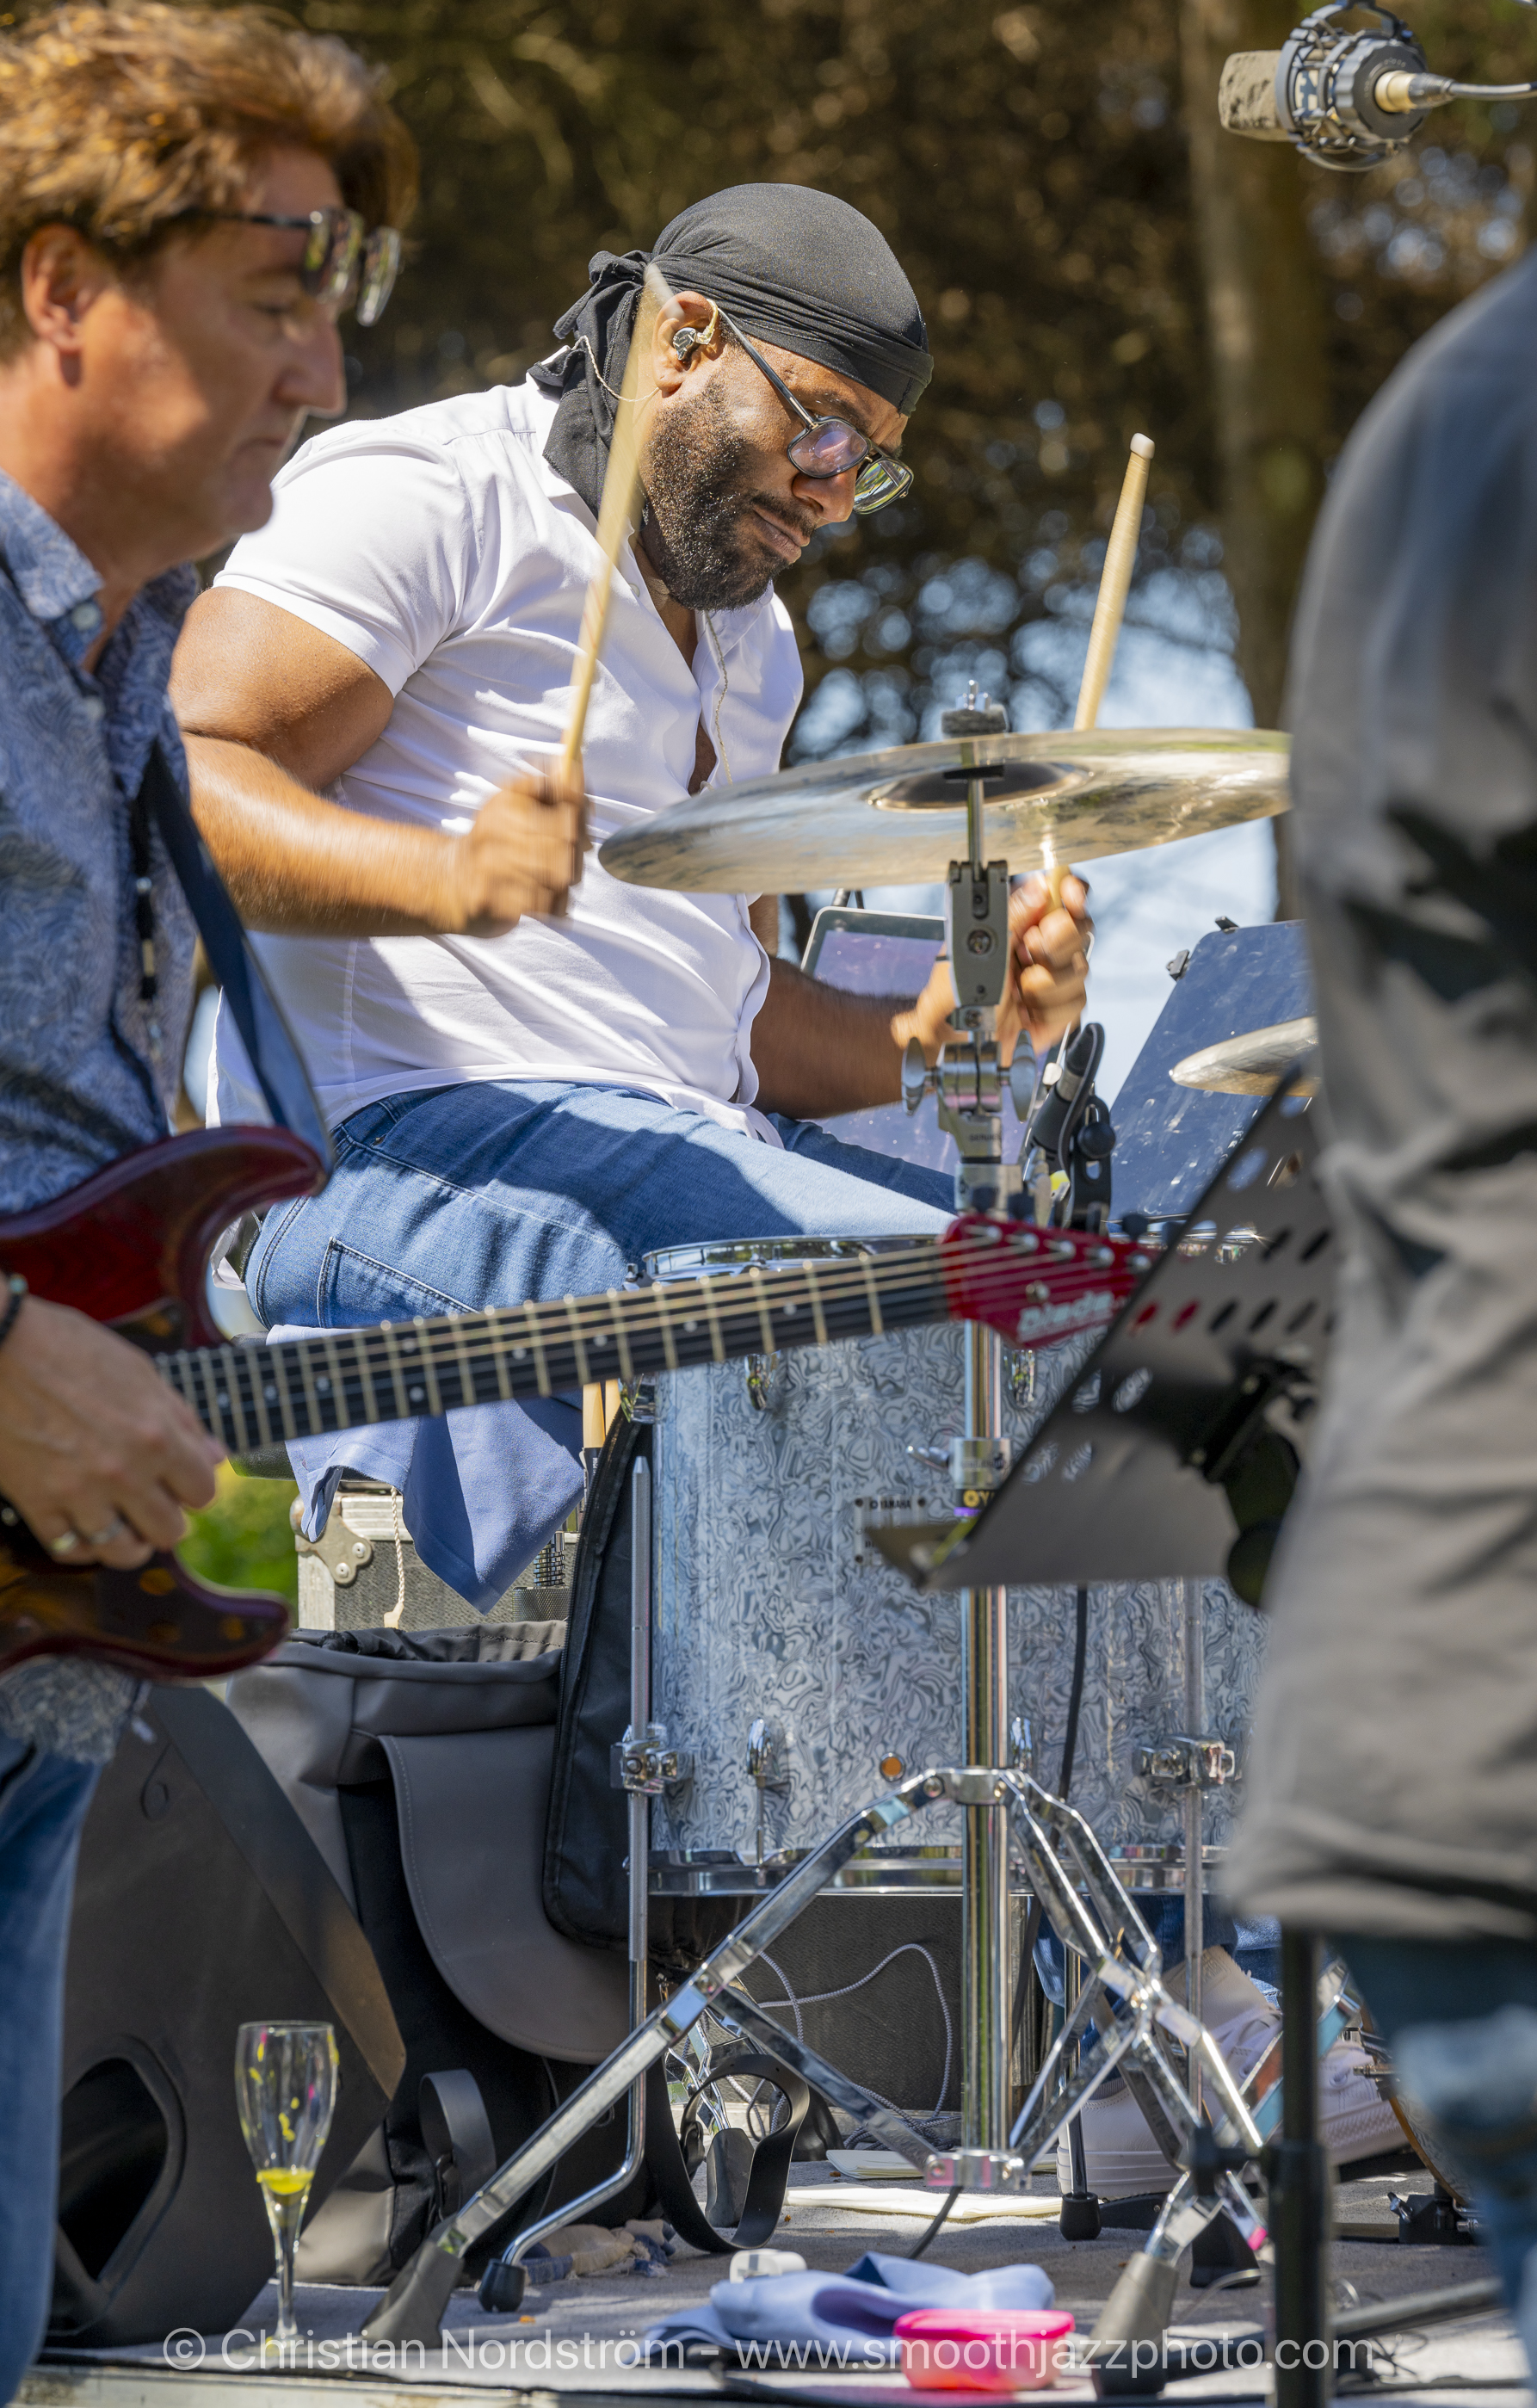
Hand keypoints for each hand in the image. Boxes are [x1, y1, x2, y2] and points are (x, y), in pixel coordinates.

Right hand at [0, 1298, 222, 1567]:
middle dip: (167, 1521)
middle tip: (153, 1507)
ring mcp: (78, 1493)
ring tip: (124, 1529)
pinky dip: (82, 1547)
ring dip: (128, 1543)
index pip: (203, 1491)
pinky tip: (85, 1531)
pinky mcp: (36, 1503)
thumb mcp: (139, 1371)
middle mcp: (124, 1473)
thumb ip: (181, 1418)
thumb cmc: (68, 1347)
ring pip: (121, 1551)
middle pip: (169, 1531)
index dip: (195, 1489)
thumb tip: (216, 1456)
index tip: (182, 1484)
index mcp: (157, 1436)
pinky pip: (69, 1549)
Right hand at [435, 763, 587, 938]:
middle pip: (568, 841)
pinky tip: (544, 898)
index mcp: (505, 805)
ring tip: (556, 879)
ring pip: (561, 876)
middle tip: (572, 858)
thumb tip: (571, 762)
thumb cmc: (489, 840)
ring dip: (566, 881)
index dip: (582, 812)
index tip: (580, 820)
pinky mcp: (492, 901)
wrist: (446, 882)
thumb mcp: (509, 802)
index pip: (565, 804)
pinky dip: (554, 904)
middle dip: (578, 853)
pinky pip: (546, 905)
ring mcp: (492, 868)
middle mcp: (496, 832)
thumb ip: (545, 784)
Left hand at [901, 872, 1091, 1062]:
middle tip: (1028, 949)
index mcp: (1022, 926)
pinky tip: (1028, 1010)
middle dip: (1057, 940)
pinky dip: (1049, 1007)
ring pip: (1080, 968)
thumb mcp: (979, 946)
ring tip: (1019, 990)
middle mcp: (1041, 950)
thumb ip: (1012, 915)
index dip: (1072, 892)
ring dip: (1045, 981)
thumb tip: (1039, 888)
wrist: (952, 1037)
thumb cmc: (954, 993)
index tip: (1069, 895)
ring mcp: (1053, 980)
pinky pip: (1076, 1001)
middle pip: (1080, 929)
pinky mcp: (1059, 1011)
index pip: (1061, 898)